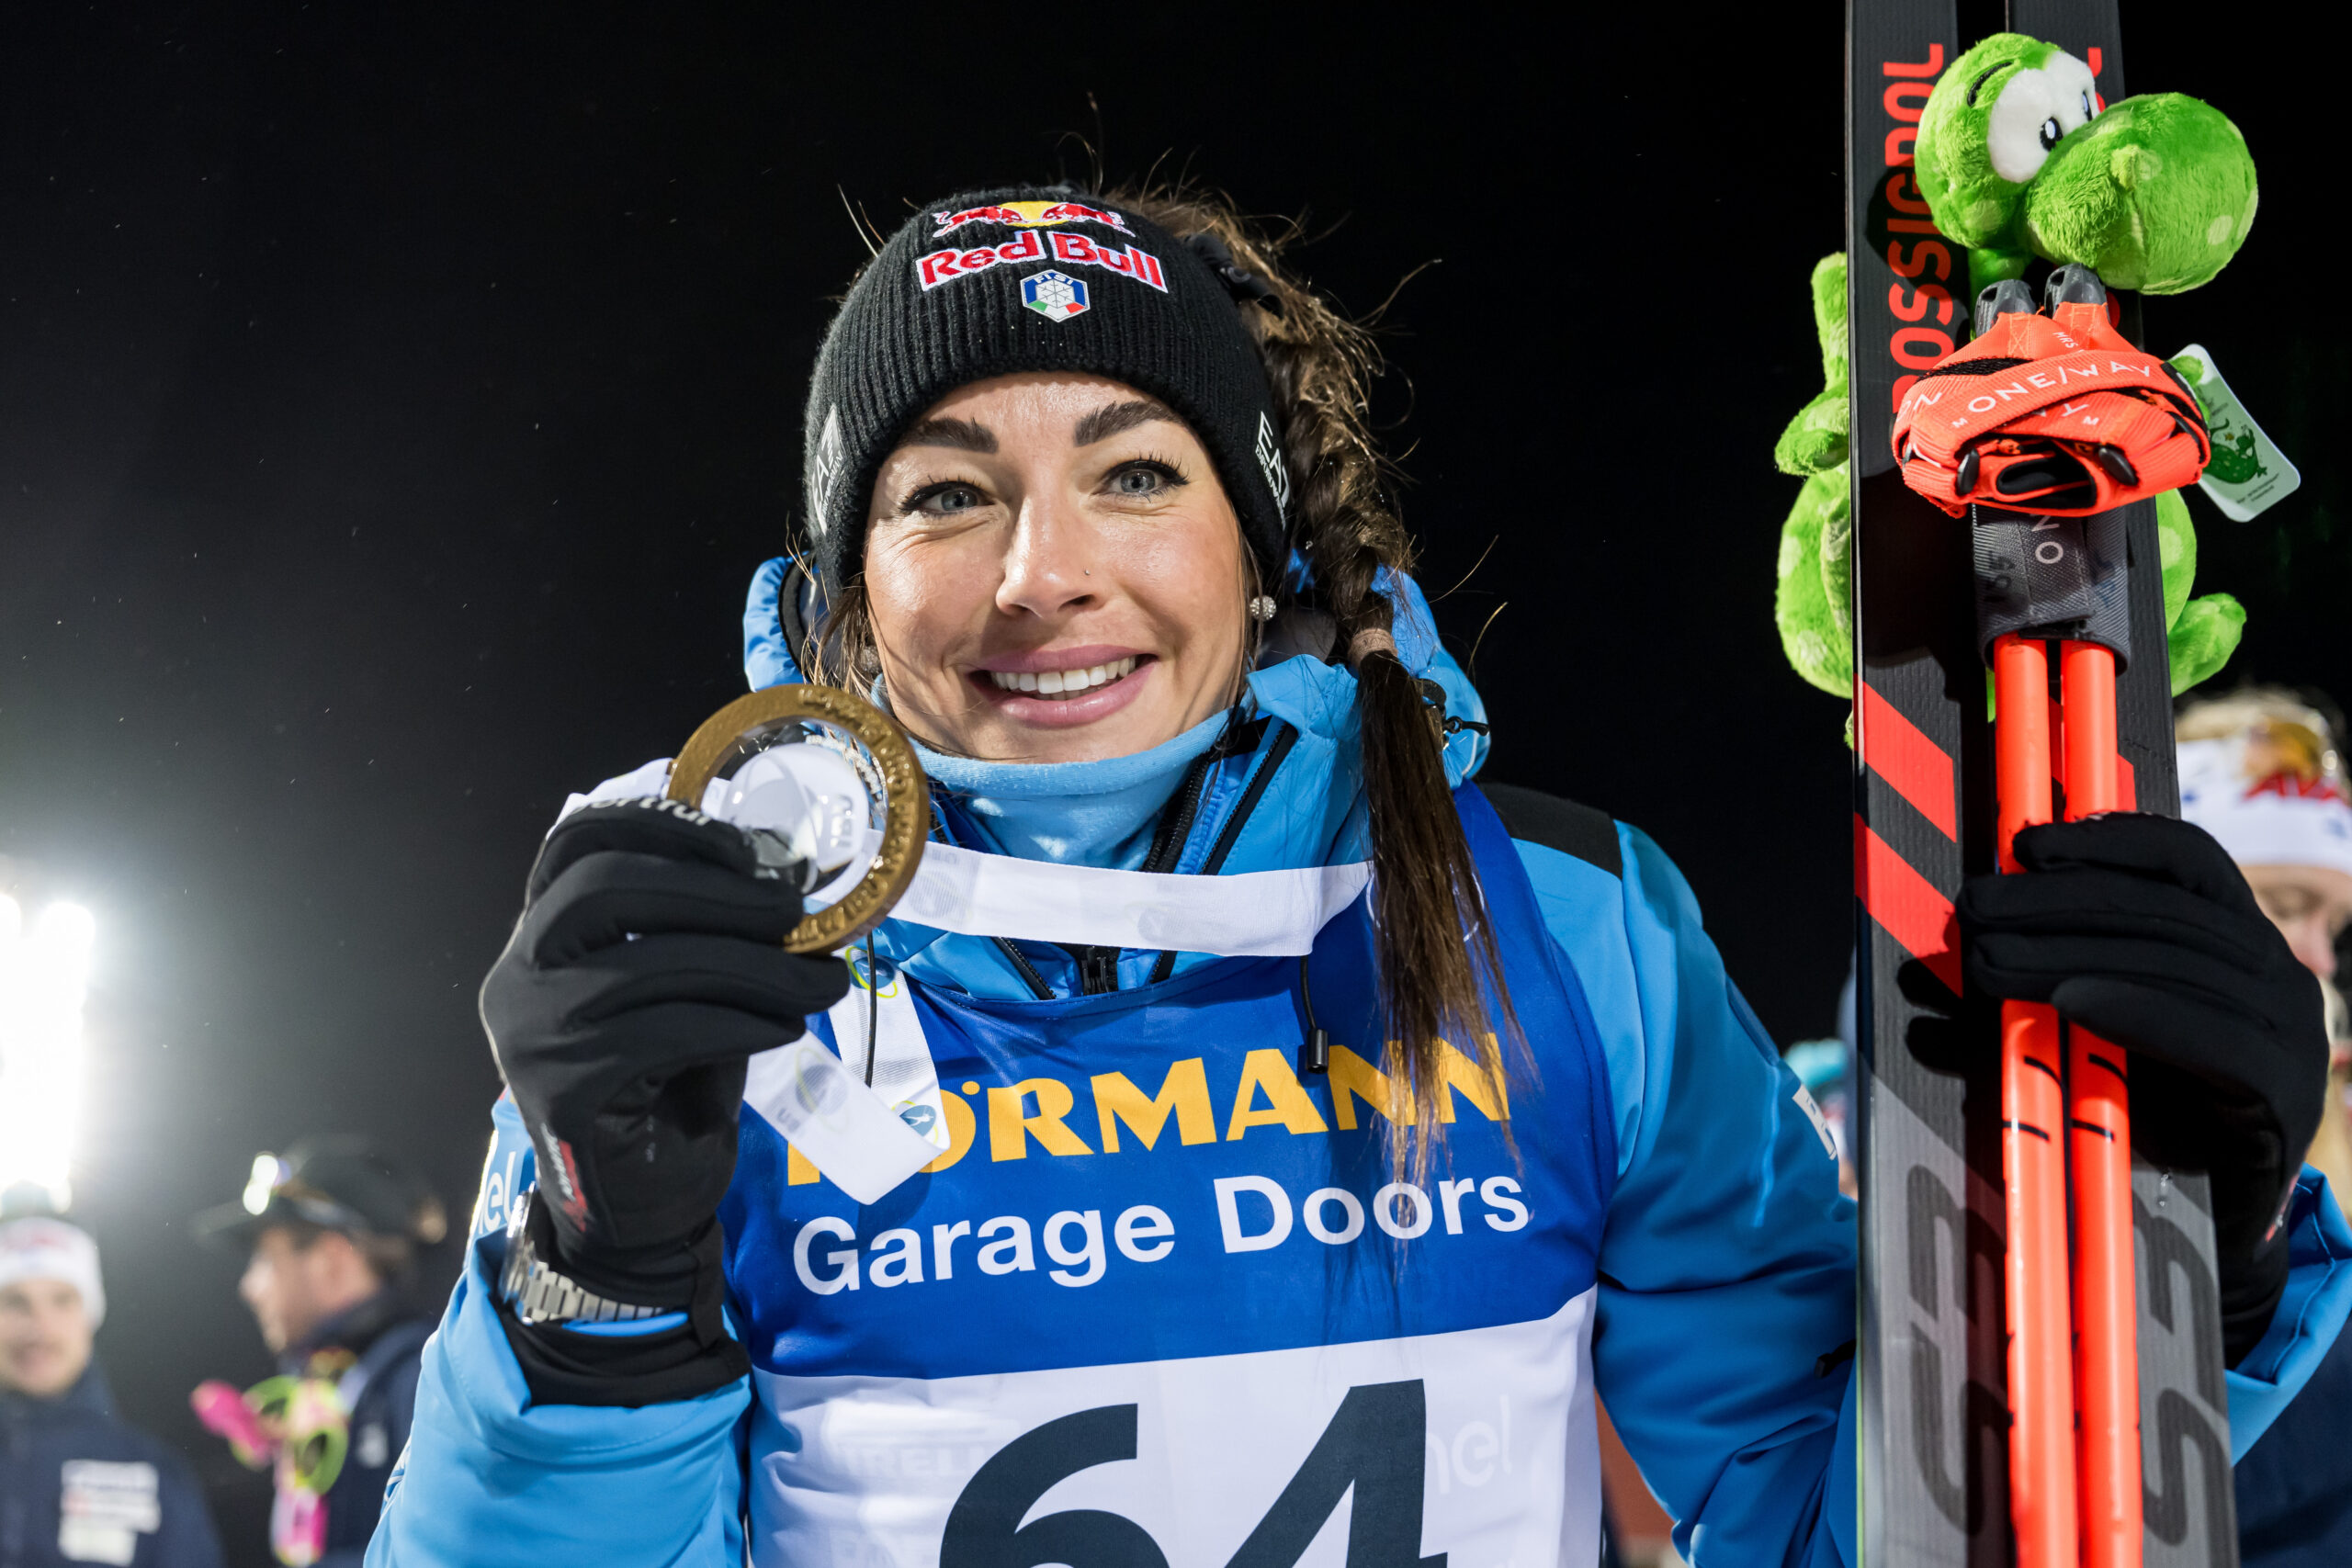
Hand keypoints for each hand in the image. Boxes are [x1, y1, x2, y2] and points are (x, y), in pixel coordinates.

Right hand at [480, 796, 849, 1280]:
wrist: (640, 1209)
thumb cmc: (668, 1088)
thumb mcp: (686, 992)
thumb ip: (704, 935)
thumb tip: (785, 880)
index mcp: (542, 935)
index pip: (576, 844)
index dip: (659, 825)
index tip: (744, 846)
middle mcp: (517, 974)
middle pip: (605, 886)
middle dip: (714, 889)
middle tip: (795, 911)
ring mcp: (530, 1032)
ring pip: (653, 962)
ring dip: (757, 967)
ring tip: (822, 983)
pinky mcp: (563, 1089)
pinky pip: (670, 1030)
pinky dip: (743, 1022)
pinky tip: (787, 1030)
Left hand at [1958, 812, 2329, 1361]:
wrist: (2193, 1234)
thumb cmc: (2130, 1117)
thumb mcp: (2081, 1031)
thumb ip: (2041, 978)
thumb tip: (1939, 954)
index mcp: (2238, 940)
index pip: (2186, 861)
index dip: (2107, 841)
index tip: (2022, 846)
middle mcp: (2277, 974)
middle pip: (2165, 910)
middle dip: (2057, 901)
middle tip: (1970, 908)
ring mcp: (2291, 1033)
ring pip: (2179, 964)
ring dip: (2071, 951)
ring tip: (1987, 958)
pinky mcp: (2285, 1093)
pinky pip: (2213, 1036)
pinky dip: (2135, 1009)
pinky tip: (2069, 1000)